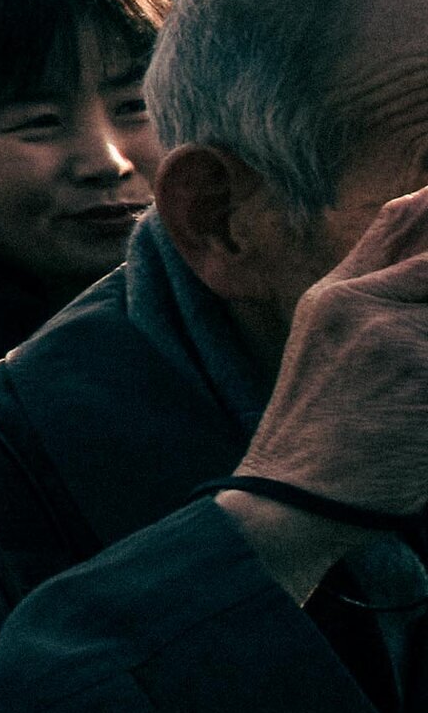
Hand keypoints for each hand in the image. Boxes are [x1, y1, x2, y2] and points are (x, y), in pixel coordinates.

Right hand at [224, 187, 427, 598]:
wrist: (297, 493)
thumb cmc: (318, 421)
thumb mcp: (323, 334)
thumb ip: (369, 285)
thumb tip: (418, 234)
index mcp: (338, 293)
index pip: (405, 218)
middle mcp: (367, 309)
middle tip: (420, 336)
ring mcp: (404, 347)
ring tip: (415, 373)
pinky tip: (421, 410)